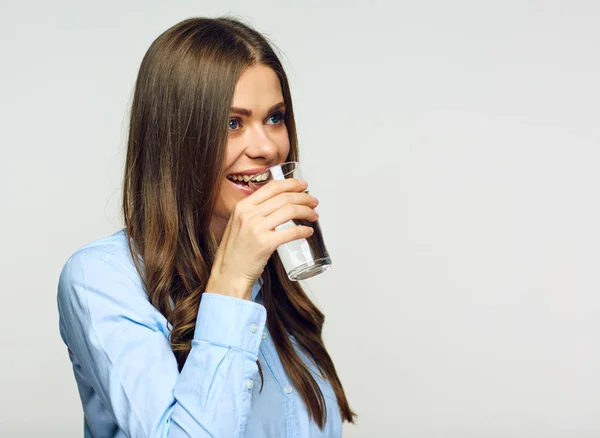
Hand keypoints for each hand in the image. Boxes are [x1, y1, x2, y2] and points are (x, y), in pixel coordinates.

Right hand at [206, 178, 318, 299]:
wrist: (228, 274)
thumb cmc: (235, 252)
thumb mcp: (238, 223)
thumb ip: (254, 212)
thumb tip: (278, 203)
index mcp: (242, 206)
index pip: (271, 187)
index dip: (291, 184)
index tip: (303, 185)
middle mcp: (248, 214)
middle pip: (284, 197)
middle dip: (304, 197)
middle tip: (314, 201)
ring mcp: (257, 229)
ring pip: (290, 211)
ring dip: (307, 211)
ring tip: (314, 215)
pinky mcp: (265, 244)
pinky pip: (291, 232)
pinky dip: (303, 230)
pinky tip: (308, 232)